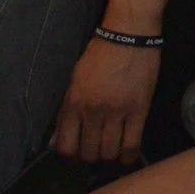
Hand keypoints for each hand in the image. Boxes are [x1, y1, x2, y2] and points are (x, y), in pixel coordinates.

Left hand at [52, 38, 159, 163]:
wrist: (128, 36)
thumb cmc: (99, 56)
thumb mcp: (74, 82)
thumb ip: (64, 114)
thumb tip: (55, 142)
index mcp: (74, 103)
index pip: (65, 146)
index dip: (69, 157)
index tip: (75, 154)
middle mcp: (93, 111)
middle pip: (88, 153)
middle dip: (90, 157)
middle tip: (94, 150)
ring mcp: (117, 112)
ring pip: (109, 152)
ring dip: (108, 157)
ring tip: (110, 150)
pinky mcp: (139, 111)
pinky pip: (132, 144)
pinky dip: (128, 157)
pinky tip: (125, 156)